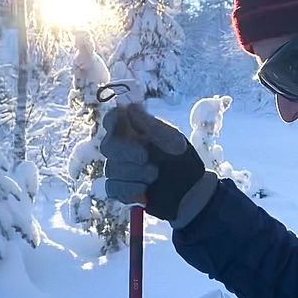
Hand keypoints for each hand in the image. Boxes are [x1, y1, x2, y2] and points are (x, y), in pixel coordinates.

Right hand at [100, 104, 216, 226]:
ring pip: (111, 168)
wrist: (188, 191)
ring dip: (134, 173)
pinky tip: (145, 189)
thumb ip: (152, 126)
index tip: (125, 127)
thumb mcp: (173, 141)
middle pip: (108, 145)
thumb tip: (130, 106)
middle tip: (146, 157)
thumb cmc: (181, 160)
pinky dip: (130, 188)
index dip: (113, 121)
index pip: (113, 119)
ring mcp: (118, 168)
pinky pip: (112, 187)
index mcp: (134, 131)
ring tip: (155, 174)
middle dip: (127, 152)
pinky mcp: (118, 189)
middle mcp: (122, 148)